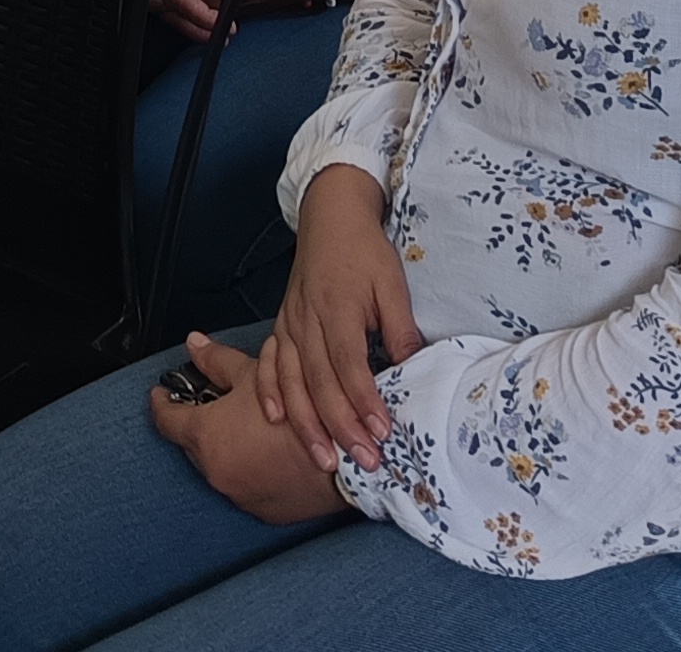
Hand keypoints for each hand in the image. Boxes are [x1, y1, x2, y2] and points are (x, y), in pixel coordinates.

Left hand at [150, 333, 348, 523]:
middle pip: (191, 444)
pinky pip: (245, 487)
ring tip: (246, 428)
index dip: (162, 401)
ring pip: (218, 466)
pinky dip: (249, 470)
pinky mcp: (263, 511)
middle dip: (197, 424)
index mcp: (205, 437)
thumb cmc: (301, 409)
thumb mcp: (255, 373)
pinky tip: (267, 453)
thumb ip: (217, 360)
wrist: (346, 455)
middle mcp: (215, 472)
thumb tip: (194, 345)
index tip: (163, 394)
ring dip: (225, 449)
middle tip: (211, 405)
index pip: (165, 419)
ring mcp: (239, 496)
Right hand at [260, 166, 418, 458]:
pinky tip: (276, 419)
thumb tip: (413, 370)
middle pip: (319, 382)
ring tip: (323, 459)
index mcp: (338, 307)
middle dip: (340, 427)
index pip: (350, 364)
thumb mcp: (392, 283)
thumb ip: (399, 327)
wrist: (330, 218)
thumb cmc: (364, 252)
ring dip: (306, 423)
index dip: (364, 401)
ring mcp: (289, 324)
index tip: (382, 432)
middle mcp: (308, 320)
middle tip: (363, 462)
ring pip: (291, 380)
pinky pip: (268, 363)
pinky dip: (268, 392)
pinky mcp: (280, 326)